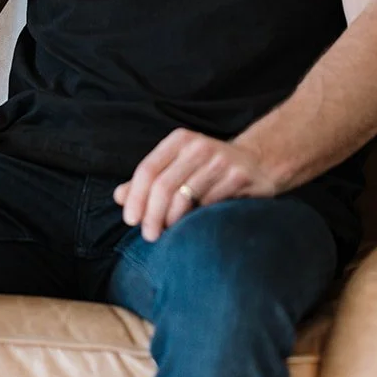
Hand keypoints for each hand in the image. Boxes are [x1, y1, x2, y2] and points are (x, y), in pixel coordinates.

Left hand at [113, 128, 279, 242]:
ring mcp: (221, 160)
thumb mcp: (177, 167)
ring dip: (172, 221)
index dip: (136, 197)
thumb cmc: (208, 170)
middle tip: (149, 236)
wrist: (258, 164)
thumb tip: (119, 196)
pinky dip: (197, 219)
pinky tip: (193, 227)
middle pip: (164, 185)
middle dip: (151, 215)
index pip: (148, 169)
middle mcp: (199, 145)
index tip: (130, 220)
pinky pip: (210, 204)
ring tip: (168, 234)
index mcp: (180, 140)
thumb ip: (148, 182)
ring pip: (185, 196)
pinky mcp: (239, 176)